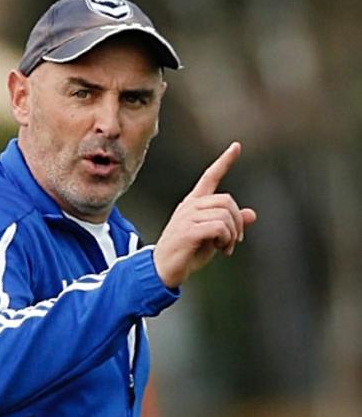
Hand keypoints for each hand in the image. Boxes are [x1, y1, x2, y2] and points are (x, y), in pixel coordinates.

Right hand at [153, 142, 256, 287]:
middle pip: (227, 200)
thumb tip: (252, 214)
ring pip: (225, 214)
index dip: (224, 161)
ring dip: (232, 234)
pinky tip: (221, 250)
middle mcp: (190, 206)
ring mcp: (187, 217)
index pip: (210, 176)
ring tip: (226, 248)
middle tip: (235, 241)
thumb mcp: (214, 237)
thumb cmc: (188, 252)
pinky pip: (219, 227)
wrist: (164, 269)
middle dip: (237, 221)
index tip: (236, 146)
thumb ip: (230, 224)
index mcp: (194, 203)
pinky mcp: (188, 230)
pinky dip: (226, 239)